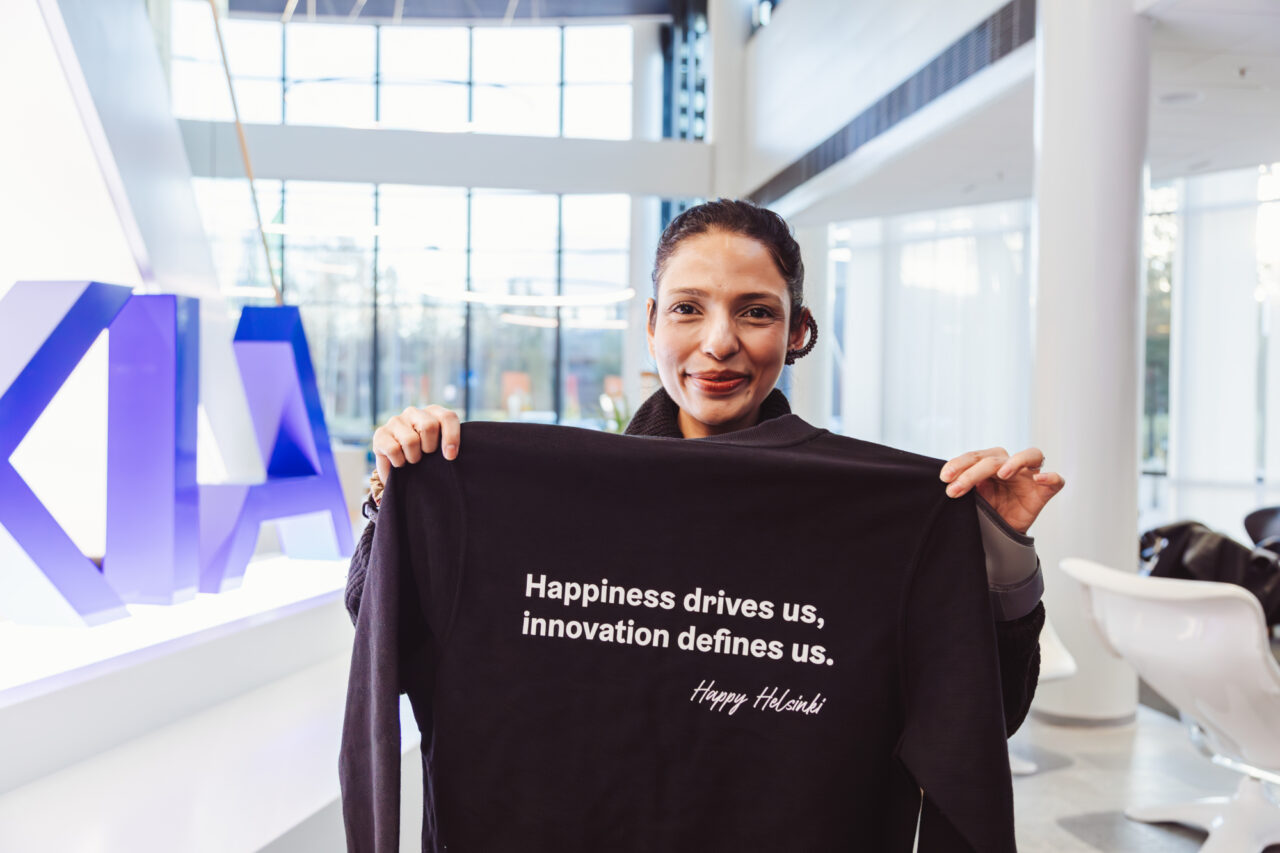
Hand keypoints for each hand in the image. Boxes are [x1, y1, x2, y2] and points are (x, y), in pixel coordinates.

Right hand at [372, 405, 460, 498]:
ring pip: (411, 440)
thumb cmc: (425, 459)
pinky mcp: (380, 434)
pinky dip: (399, 462)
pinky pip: (394, 450)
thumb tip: (451, 453)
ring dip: (414, 458)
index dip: (452, 437)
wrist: (398, 472)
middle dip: (430, 448)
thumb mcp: (441, 451)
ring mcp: (395, 421)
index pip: (447, 417)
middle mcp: (413, 412)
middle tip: (425, 455)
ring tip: (411, 459)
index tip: (450, 456)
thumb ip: (450, 446)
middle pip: (429, 426)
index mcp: (433, 413)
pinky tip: (399, 462)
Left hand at [938, 447, 1063, 534]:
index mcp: (990, 464)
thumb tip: (946, 483)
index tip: (944, 478)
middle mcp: (1010, 466)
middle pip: (995, 458)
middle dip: (972, 472)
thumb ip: (963, 487)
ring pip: (1030, 455)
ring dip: (1015, 462)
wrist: (1000, 535)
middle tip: (954, 489)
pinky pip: (1055, 480)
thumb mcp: (971, 498)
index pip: (975, 456)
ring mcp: (1029, 477)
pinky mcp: (1044, 492)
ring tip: (1002, 474)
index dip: (959, 464)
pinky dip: (1050, 477)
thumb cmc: (987, 510)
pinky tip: (1039, 479)